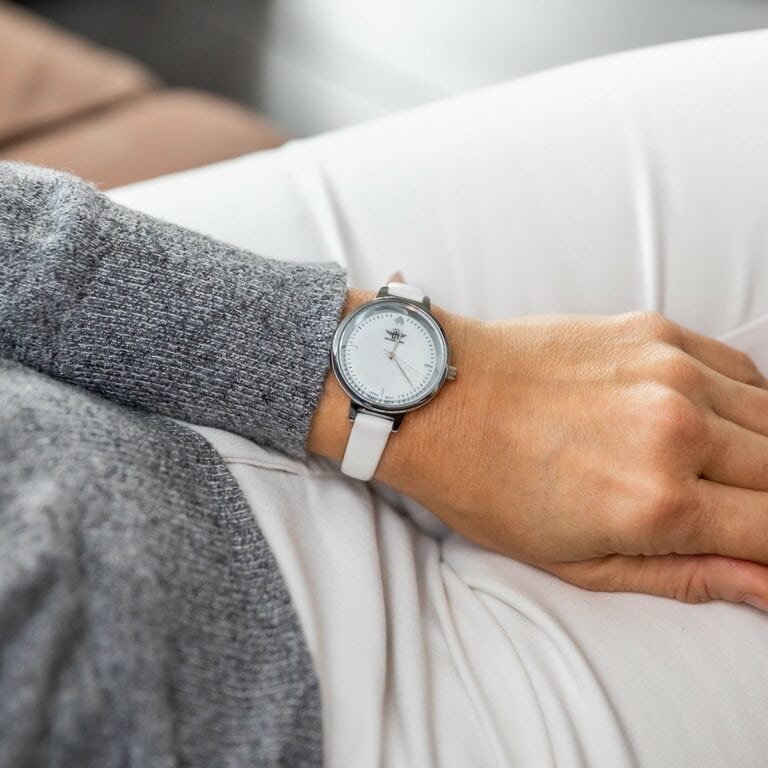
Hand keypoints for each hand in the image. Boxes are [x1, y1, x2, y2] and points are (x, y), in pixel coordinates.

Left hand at [310, 294, 767, 610]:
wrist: (439, 399)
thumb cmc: (489, 486)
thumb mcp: (577, 562)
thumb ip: (685, 576)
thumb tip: (766, 587)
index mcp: (658, 502)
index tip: (755, 548)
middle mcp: (678, 431)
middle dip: (767, 504)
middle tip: (723, 512)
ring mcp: (670, 371)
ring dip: (761, 455)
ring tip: (714, 473)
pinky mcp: (656, 332)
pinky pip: (742, 369)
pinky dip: (745, 403)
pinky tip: (710, 423)